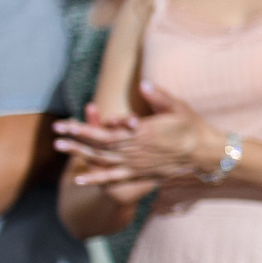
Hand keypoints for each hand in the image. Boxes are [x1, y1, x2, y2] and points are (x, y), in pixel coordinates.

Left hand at [54, 82, 222, 188]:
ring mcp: (137, 164)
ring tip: (60, 148)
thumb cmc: (191, 127)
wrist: (205, 153)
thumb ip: (159, 96)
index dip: (84, 127)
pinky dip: (96, 178)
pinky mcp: (141, 174)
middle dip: (75, 138)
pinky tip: (79, 178)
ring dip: (79, 154)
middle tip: (56, 132)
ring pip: (103, 160)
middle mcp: (136, 150)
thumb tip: (143, 83)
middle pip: (99, 145)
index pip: (106, 131)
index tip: (66, 123)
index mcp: (143, 133)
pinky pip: (114, 178)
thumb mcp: (178, 107)